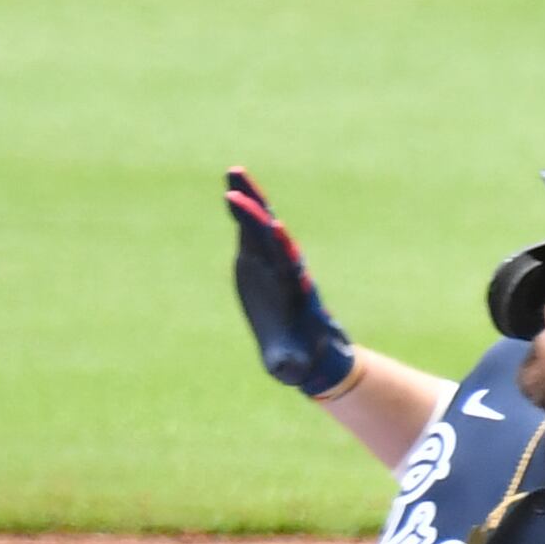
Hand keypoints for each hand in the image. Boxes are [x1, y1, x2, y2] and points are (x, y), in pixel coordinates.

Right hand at [226, 167, 358, 397]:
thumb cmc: (300, 360)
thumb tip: (287, 371)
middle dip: (256, 210)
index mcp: (294, 290)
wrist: (312, 352)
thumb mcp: (291, 366)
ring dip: (250, 199)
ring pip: (262, 224)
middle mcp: (286, 268)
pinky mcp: (261, 261)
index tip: (271, 224)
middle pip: (271, 231)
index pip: (285, 260)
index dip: (277, 243)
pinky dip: (244, 211)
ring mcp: (273, 261)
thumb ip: (287, 364)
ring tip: (234, 172)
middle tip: (236, 185)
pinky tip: (232, 193)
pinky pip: (252, 232)